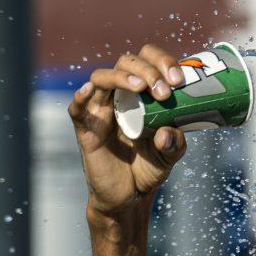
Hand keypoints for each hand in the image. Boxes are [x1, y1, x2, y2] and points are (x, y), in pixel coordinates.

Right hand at [68, 43, 188, 218]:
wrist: (130, 196)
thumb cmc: (150, 166)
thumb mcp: (171, 154)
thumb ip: (175, 143)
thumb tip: (166, 133)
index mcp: (144, 93)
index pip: (148, 60)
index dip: (162, 61)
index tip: (179, 80)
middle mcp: (121, 95)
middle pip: (126, 62)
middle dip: (148, 69)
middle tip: (165, 91)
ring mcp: (101, 110)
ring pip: (101, 77)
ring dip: (121, 77)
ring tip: (140, 87)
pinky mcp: (86, 129)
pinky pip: (77, 108)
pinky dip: (80, 96)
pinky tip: (89, 91)